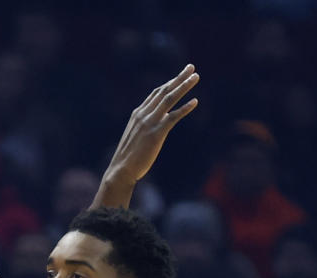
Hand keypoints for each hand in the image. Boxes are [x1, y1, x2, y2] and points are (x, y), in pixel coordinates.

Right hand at [104, 65, 199, 186]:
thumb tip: (151, 130)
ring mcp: (150, 122)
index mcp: (138, 114)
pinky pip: (173, 117)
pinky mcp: (156, 133)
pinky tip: (195, 101)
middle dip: (178, 78)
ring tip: (195, 77)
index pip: (155, 94)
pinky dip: (185, 108)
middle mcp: (144, 114)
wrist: (121, 170)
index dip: (169, 83)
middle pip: (164, 91)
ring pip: (169, 98)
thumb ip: (143, 129)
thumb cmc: (127, 159)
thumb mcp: (134, 138)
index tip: (179, 76)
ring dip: (184, 86)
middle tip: (191, 67)